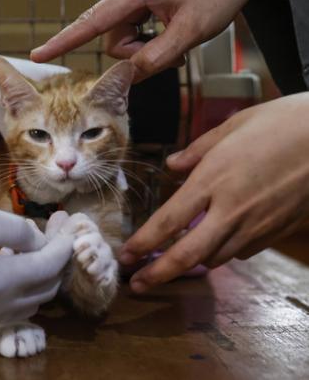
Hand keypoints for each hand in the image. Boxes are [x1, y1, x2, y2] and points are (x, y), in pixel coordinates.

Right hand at [0, 197, 73, 333]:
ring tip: (34, 242)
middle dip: (54, 259)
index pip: (48, 270)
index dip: (63, 244)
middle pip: (40, 292)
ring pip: (22, 303)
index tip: (69, 220)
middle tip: (56, 228)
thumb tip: (40, 239)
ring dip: (36, 275)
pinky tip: (7, 260)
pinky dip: (13, 286)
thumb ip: (14, 231)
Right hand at [30, 0, 281, 81]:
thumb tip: (127, 77)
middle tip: (170, 54)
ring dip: (146, 49)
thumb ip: (155, 59)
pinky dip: (149, 40)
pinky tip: (171, 33)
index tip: (37, 55)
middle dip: (136, 54)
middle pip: (112, 39)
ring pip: (123, 39)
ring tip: (176, 42)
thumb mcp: (189, 33)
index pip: (90, 23)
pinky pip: (133, 30)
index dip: (63, 42)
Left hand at [119, 94, 308, 292]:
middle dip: (158, 273)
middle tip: (136, 285)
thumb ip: (197, 149)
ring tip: (170, 264)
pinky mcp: (278, 232)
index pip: (169, 221)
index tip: (125, 255)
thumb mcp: (233, 126)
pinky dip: (223, 252)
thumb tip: (171, 165)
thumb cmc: (282, 123)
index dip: (143, 242)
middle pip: (188, 254)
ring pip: (215, 258)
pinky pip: (243, 251)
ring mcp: (257, 225)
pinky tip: (216, 244)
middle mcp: (231, 209)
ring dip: (190, 263)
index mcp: (213, 180)